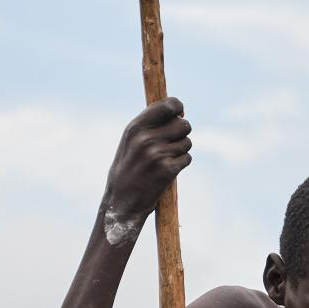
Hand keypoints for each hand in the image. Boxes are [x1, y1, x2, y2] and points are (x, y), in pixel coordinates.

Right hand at [103, 97, 191, 225]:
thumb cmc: (128, 170)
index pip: (168, 105)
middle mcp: (146, 138)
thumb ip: (149, 125)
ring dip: (181, 150)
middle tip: (173, 142)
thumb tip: (178, 111)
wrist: (121, 202)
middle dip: (182, 132)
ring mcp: (157, 154)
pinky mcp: (167, 170)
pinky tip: (168, 170)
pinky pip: (187, 158)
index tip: (180, 113)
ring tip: (166, 159)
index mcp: (136, 127)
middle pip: (183, 124)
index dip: (178, 107)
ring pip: (187, 142)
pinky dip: (181, 164)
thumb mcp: (131, 141)